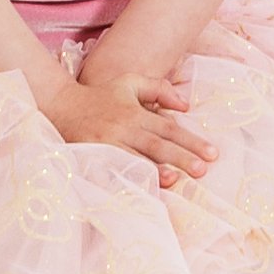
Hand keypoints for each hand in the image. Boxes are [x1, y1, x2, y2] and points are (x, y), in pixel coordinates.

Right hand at [30, 62, 215, 184]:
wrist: (61, 106)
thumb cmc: (101, 96)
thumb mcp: (130, 82)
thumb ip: (159, 89)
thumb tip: (186, 105)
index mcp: (136, 113)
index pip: (170, 129)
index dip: (192, 141)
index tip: (213, 154)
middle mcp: (124, 128)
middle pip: (157, 145)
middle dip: (181, 157)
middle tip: (203, 170)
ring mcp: (107, 143)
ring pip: (135, 159)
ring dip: (155, 170)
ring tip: (175, 179)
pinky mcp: (92, 155)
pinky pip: (112, 170)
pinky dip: (126, 180)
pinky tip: (140, 190)